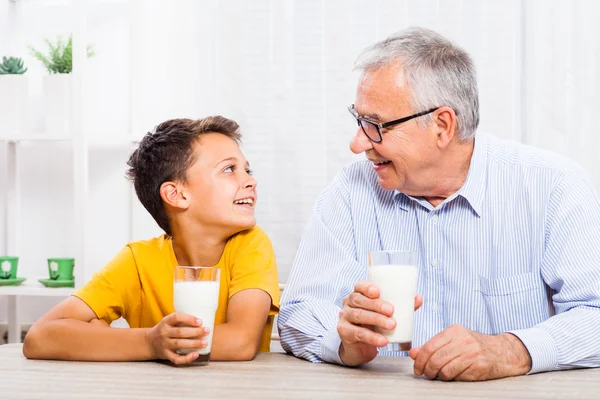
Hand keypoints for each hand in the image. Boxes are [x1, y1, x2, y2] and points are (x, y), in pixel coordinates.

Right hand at [145, 312, 209, 364]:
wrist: (149, 342)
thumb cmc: (165, 330)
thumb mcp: (169, 321)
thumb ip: (181, 320)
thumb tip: (203, 321)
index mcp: (165, 322)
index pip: (176, 317)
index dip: (189, 319)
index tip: (200, 321)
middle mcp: (164, 332)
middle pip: (180, 332)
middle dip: (195, 332)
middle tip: (207, 331)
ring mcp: (164, 344)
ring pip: (179, 344)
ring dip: (193, 343)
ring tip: (205, 343)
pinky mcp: (165, 355)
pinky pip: (176, 358)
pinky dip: (186, 358)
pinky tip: (195, 355)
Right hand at [337, 280, 422, 366]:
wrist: (359, 347)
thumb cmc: (373, 324)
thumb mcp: (384, 313)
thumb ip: (401, 305)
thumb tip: (417, 298)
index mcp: (359, 294)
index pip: (359, 286)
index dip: (367, 287)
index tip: (378, 292)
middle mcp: (349, 304)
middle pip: (360, 300)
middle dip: (376, 305)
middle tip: (392, 311)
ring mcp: (344, 317)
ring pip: (359, 315)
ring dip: (377, 320)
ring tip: (392, 325)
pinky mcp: (344, 332)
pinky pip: (358, 333)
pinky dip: (372, 337)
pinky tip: (383, 341)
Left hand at [409, 324, 531, 380]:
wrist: (502, 352)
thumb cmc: (473, 346)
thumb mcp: (453, 341)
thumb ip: (432, 346)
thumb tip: (413, 353)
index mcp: (454, 331)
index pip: (429, 346)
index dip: (419, 360)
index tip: (417, 368)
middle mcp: (463, 340)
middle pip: (435, 359)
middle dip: (427, 370)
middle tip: (426, 374)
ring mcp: (472, 353)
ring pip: (444, 369)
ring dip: (437, 376)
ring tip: (438, 376)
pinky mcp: (479, 365)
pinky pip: (456, 376)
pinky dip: (450, 378)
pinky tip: (451, 376)